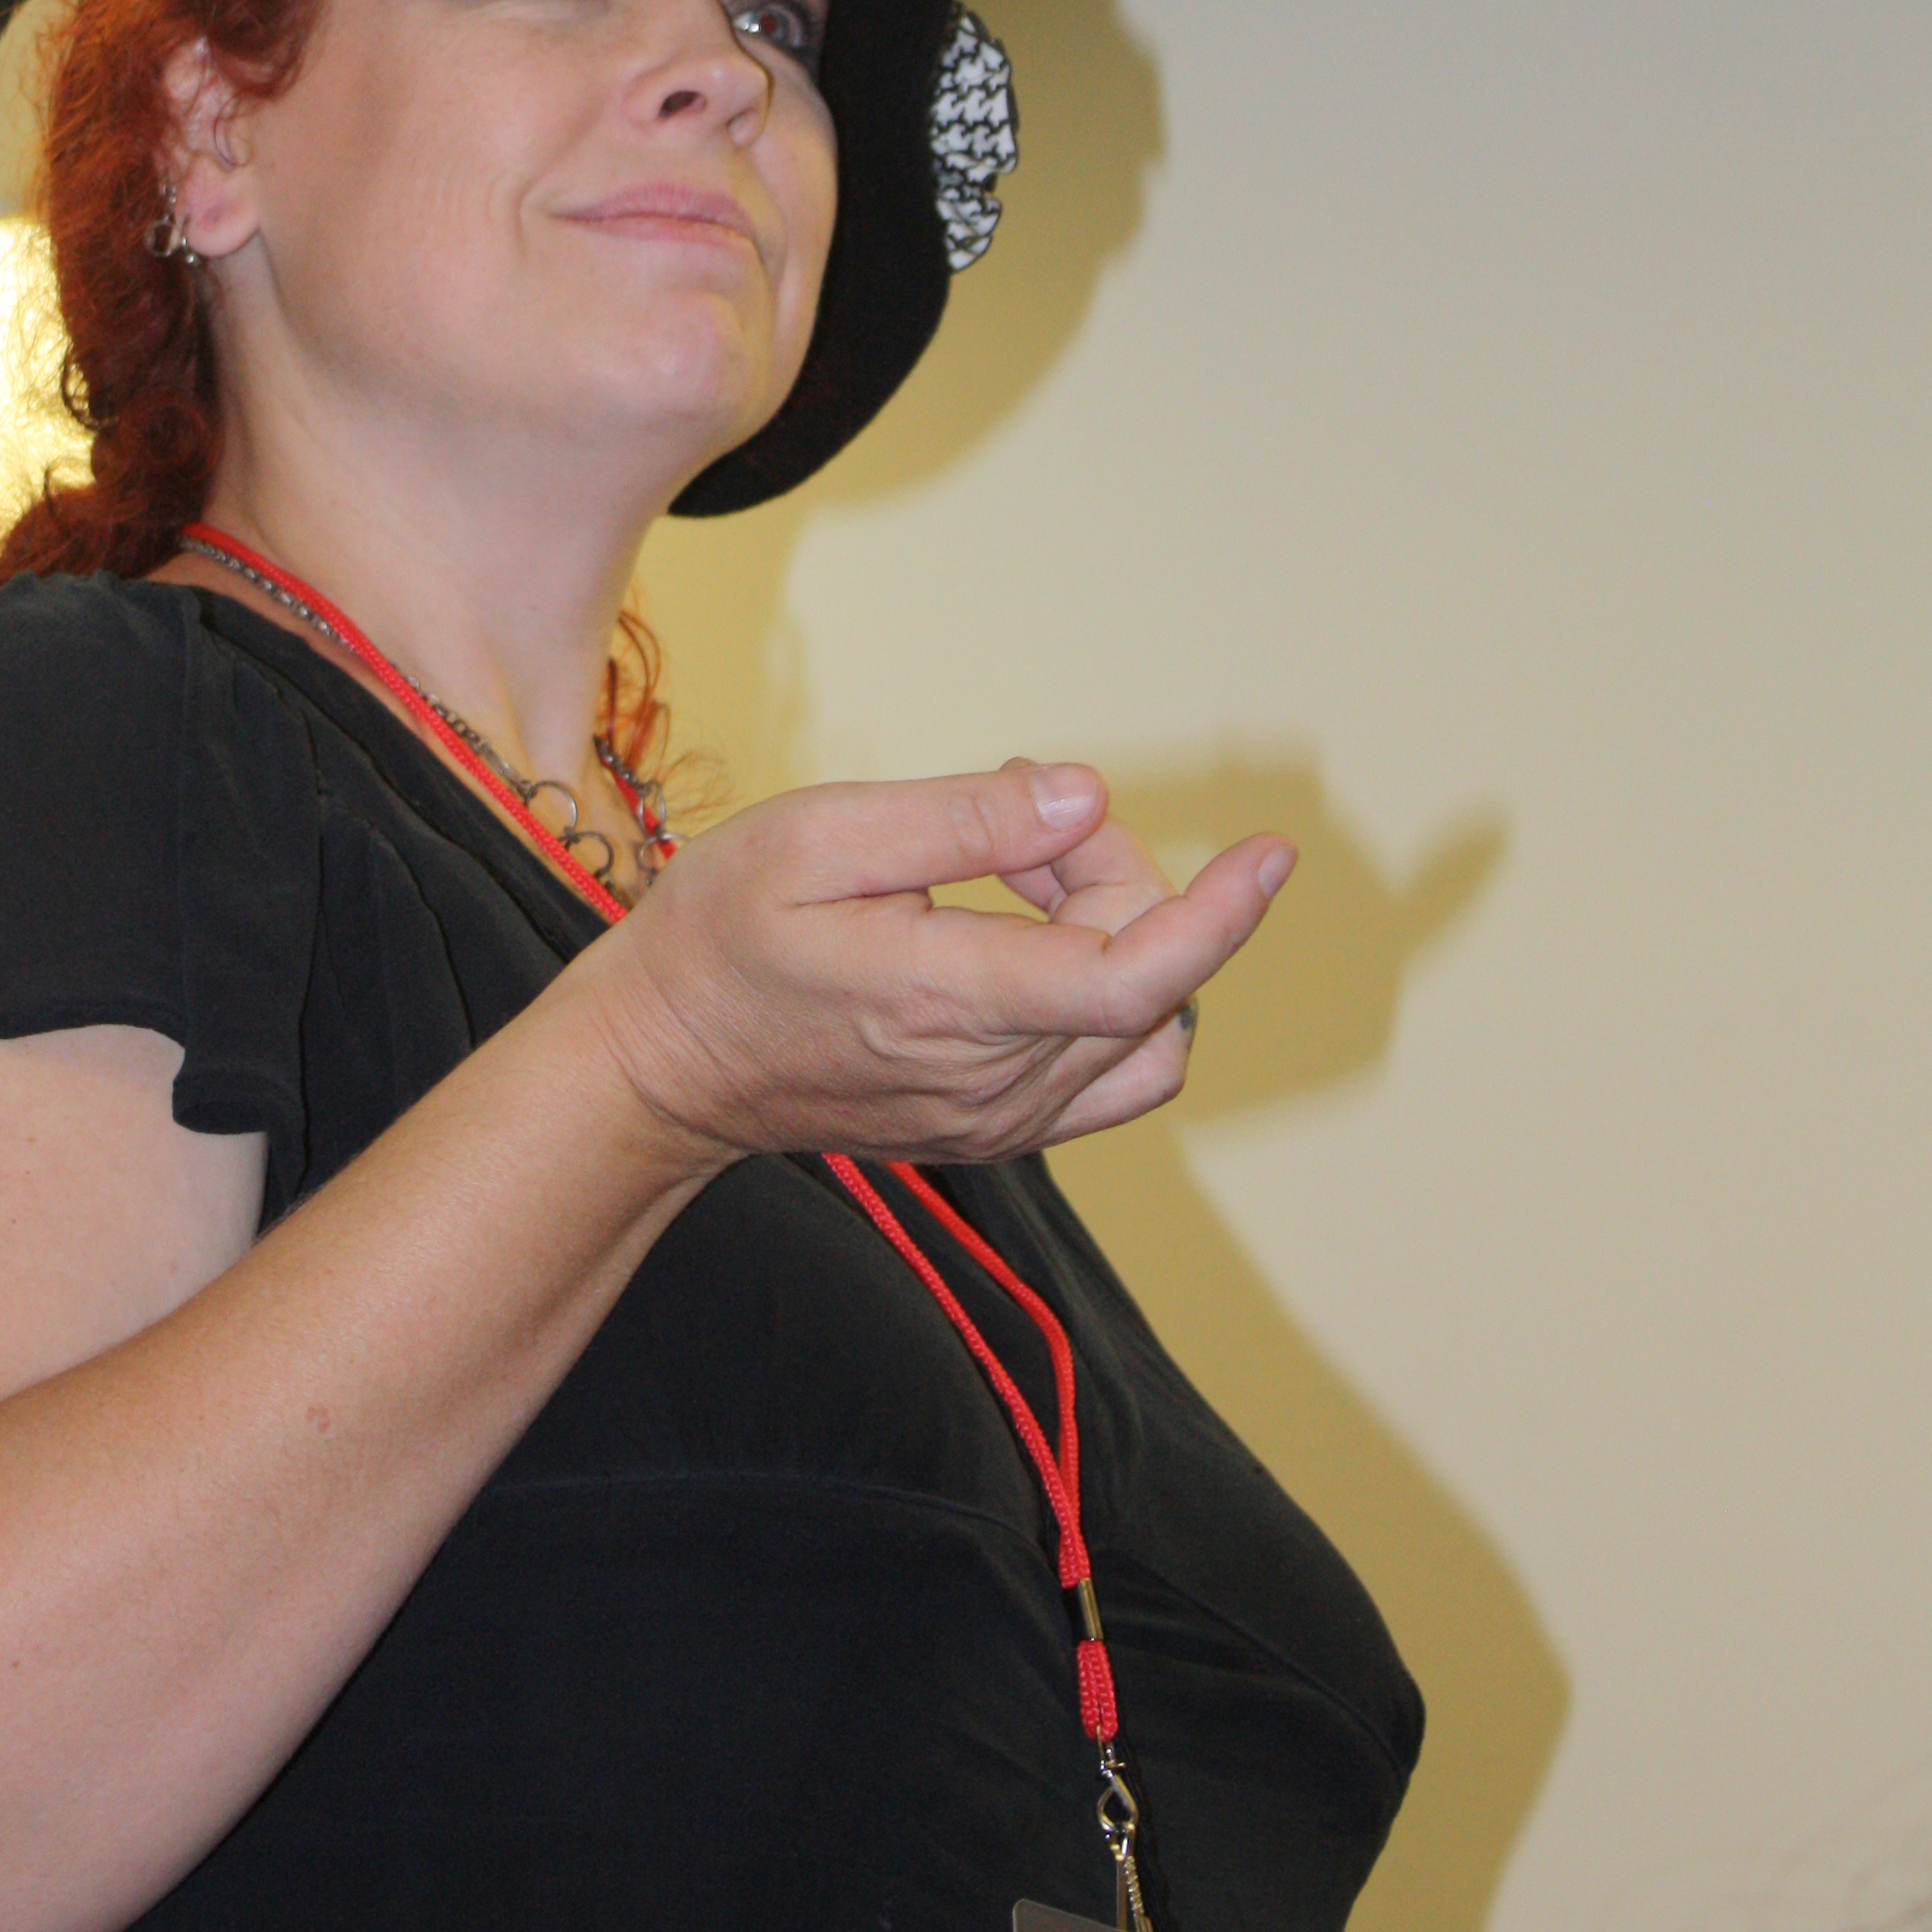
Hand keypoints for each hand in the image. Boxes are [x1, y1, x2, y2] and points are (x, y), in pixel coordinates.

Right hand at [571, 761, 1290, 1172]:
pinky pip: (1107, 1068)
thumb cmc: (721, 933)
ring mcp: (999, 1121)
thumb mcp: (816, 837)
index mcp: (951, 1003)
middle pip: (1143, 978)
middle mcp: (994, 1083)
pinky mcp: (994, 1132)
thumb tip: (1085, 799)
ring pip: (1138, 1026)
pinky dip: (1099, 992)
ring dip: (1113, 935)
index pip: (1137, 975)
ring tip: (1012, 880)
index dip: (1220, 914)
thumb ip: (960, 819)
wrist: (659, 1062)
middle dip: (1115, 874)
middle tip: (1014, 813)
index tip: (1272, 853)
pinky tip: (1018, 939)